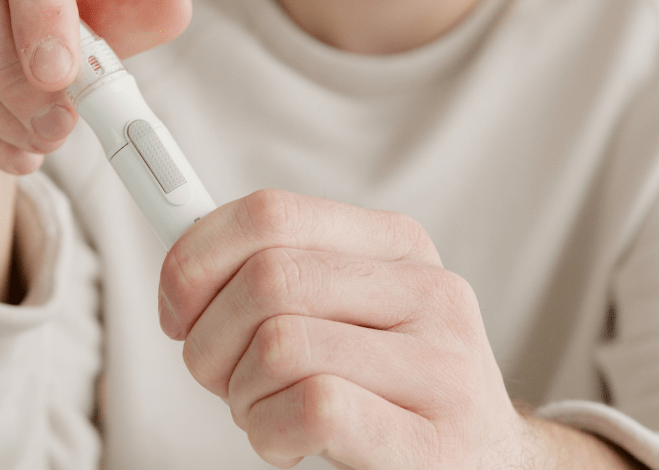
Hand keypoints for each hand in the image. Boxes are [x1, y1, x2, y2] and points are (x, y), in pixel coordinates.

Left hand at [158, 189, 528, 468]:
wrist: (483, 462)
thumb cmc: (387, 388)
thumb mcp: (343, 312)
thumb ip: (277, 273)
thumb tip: (183, 257)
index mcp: (397, 245)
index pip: (270, 213)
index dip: (197, 257)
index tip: (176, 308)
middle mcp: (427, 291)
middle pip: (267, 279)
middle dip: (211, 339)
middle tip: (221, 376)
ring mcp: (440, 365)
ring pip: (280, 344)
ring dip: (244, 395)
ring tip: (268, 412)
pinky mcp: (433, 441)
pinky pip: (314, 405)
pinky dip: (271, 431)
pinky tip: (288, 442)